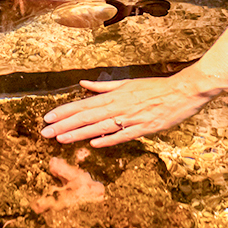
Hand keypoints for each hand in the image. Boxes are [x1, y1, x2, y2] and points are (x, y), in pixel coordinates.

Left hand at [41, 65, 226, 145]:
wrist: (183, 91)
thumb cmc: (155, 88)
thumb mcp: (128, 83)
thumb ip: (104, 87)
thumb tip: (83, 84)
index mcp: (115, 95)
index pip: (84, 104)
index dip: (65, 111)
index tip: (48, 118)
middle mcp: (119, 106)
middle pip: (87, 116)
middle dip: (64, 124)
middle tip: (45, 132)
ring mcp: (131, 118)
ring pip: (100, 126)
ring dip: (79, 133)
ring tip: (60, 139)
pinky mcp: (143, 128)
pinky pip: (123, 135)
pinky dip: (108, 139)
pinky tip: (93, 144)